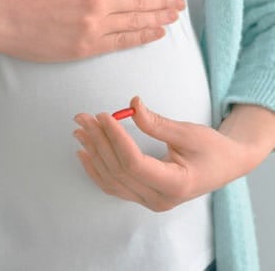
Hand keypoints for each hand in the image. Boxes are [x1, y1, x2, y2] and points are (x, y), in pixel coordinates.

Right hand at [0, 0, 184, 62]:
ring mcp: (93, 28)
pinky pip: (119, 43)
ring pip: (133, 23)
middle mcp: (98, 4)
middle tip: (180, 7)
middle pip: (138, 4)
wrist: (1, 15)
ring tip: (173, 20)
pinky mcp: (85, 48)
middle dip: (162, 4)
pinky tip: (155, 34)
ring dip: (157, 21)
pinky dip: (140, 38)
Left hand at [73, 96, 252, 211]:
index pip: (133, 162)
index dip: (115, 138)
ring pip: (111, 179)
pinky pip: (113, 186)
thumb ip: (157, 123)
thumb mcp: (189, 133)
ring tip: (80, 131)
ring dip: (93, 153)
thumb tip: (132, 105)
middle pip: (118, 170)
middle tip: (84, 118)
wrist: (224, 165)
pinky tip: (84, 154)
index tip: (103, 116)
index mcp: (175, 185)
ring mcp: (148, 200)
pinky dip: (96, 170)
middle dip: (99, 141)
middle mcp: (158, 199)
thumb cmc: (213, 149)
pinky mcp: (142, 196)